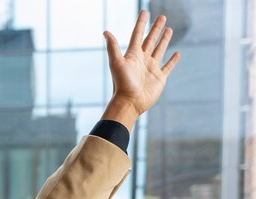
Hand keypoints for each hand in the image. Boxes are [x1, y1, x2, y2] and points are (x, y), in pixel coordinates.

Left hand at [102, 10, 180, 130]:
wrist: (130, 103)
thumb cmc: (122, 84)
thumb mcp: (117, 63)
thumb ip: (112, 47)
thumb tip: (105, 32)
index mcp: (132, 55)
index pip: (137, 35)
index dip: (141, 23)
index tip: (144, 12)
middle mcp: (142, 60)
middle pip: (150, 40)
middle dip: (155, 29)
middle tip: (161, 17)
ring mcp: (151, 68)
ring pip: (159, 50)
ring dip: (164, 40)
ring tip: (169, 29)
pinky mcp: (159, 78)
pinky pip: (168, 66)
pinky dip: (173, 60)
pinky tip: (177, 53)